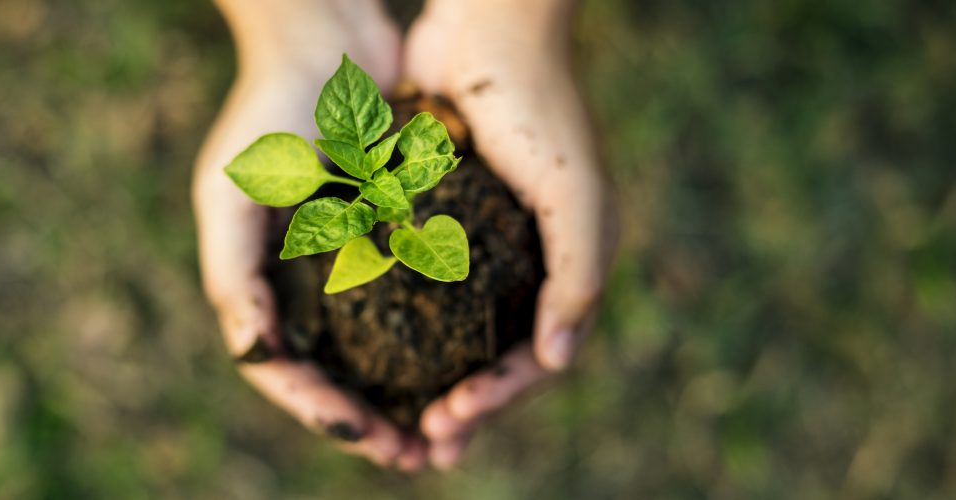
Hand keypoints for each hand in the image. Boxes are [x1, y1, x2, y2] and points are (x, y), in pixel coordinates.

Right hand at [193, 0, 426, 469]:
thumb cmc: (270, 112)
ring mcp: (351, 260)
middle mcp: (306, 280)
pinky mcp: (395, 234)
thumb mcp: (234, 195)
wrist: (326, 39)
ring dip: (408, 393)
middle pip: (337, 373)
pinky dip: (435, 338)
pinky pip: (416, 299)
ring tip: (446, 429)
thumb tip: (255, 356)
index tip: (368, 436)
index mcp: (261, 282)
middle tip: (417, 457)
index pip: (285, 370)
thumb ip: (233, 277)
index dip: (322, 412)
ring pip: (381, 348)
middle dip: (371, 421)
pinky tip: (467, 363)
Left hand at [404, 0, 619, 467]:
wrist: (491, 30)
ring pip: (460, 332)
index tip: (448, 423)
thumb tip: (557, 360)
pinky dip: (410, 323)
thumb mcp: (575, 197)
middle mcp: (531, 262)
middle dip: (466, 404)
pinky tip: (377, 350)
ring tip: (403, 417)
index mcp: (569, 265)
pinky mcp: (447, 220)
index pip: (537, 356)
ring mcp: (489, 244)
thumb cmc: (540, 109)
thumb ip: (578, 279)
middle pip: (498, 355)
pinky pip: (430, 287)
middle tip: (424, 445)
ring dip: (435, 377)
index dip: (497, 398)